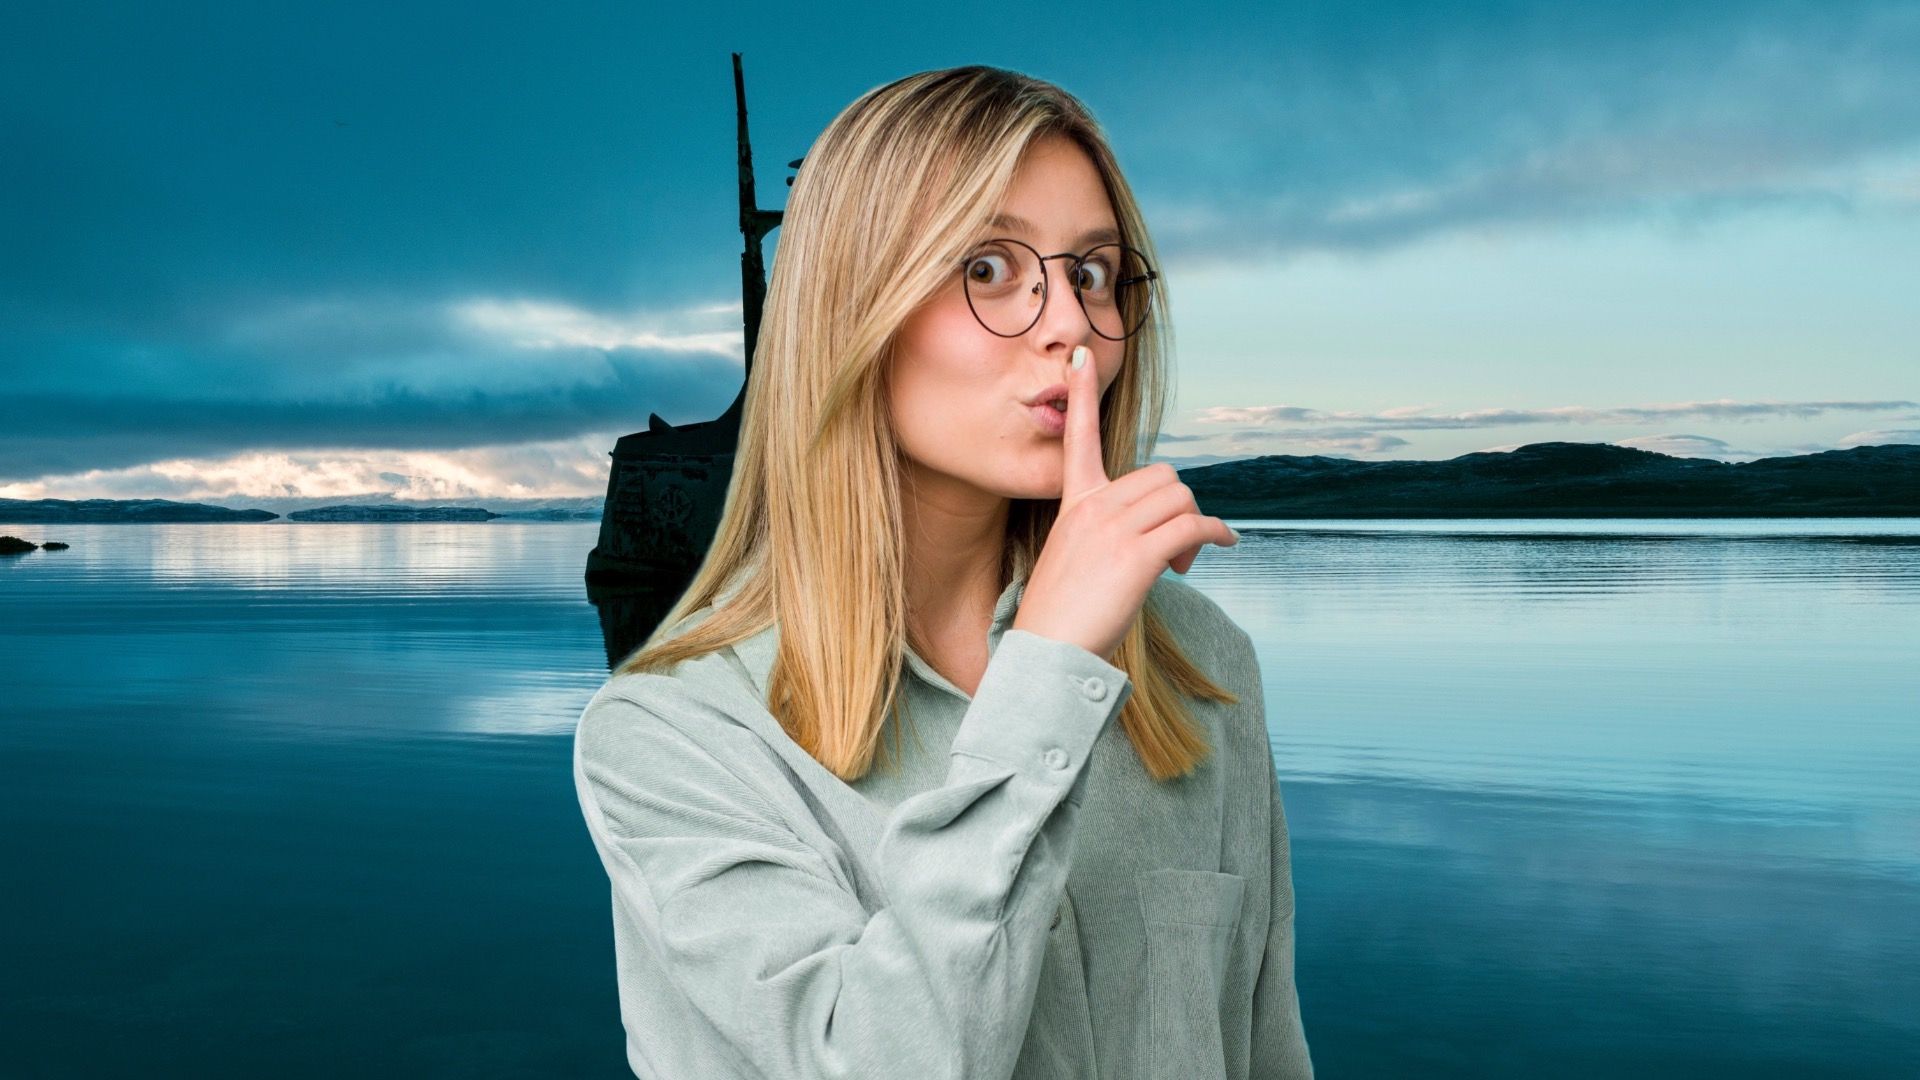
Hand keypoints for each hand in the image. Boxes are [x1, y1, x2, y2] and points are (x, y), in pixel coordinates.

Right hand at [1011, 345, 1239, 661]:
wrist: (1047, 655)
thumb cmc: (1061, 617)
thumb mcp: (1074, 560)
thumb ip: (1104, 534)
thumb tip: (1158, 538)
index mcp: (1074, 503)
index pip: (1078, 437)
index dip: (1081, 395)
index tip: (1079, 359)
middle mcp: (1093, 507)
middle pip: (1163, 475)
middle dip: (1181, 506)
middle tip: (1179, 547)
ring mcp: (1114, 528)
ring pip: (1181, 497)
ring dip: (1196, 526)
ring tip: (1183, 562)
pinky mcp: (1137, 553)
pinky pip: (1194, 524)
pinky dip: (1217, 532)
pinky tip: (1222, 545)